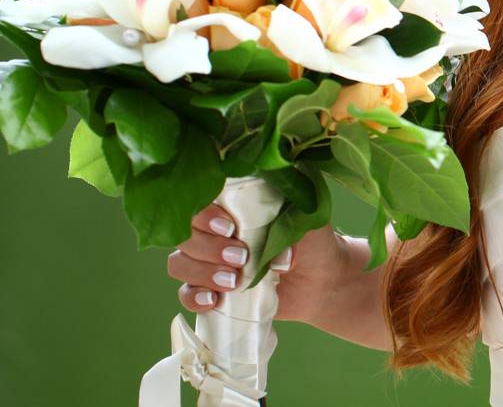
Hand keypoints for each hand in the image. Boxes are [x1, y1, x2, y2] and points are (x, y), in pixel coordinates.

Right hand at [167, 203, 351, 325]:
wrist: (323, 281)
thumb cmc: (313, 241)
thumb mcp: (306, 219)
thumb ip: (287, 212)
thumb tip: (272, 230)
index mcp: (234, 205)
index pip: (199, 201)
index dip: (204, 215)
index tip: (229, 227)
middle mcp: (214, 230)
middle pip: (184, 234)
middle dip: (208, 247)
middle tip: (241, 258)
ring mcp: (209, 261)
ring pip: (179, 263)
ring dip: (202, 272)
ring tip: (235, 281)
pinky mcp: (212, 290)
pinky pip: (186, 294)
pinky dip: (195, 298)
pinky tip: (215, 300)